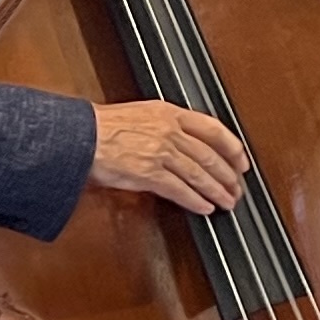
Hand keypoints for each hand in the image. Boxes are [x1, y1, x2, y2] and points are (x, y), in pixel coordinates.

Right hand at [89, 100, 250, 213]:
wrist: (78, 136)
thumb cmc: (102, 127)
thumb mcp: (142, 115)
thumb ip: (167, 126)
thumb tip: (186, 144)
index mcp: (169, 112)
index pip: (213, 129)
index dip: (232, 147)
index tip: (241, 160)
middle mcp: (169, 130)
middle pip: (210, 155)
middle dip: (228, 175)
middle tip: (237, 187)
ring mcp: (160, 152)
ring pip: (199, 174)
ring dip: (216, 191)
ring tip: (226, 201)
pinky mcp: (149, 173)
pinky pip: (180, 190)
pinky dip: (195, 200)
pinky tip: (204, 207)